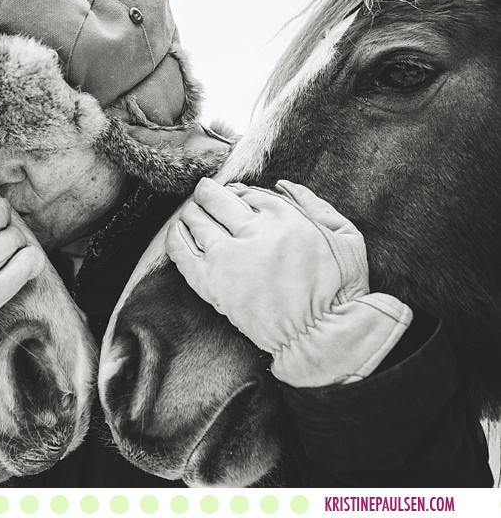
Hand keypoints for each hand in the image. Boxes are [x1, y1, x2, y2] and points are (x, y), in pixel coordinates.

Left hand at [166, 177, 411, 386]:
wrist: (321, 336)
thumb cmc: (339, 289)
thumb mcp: (346, 235)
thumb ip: (315, 204)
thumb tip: (283, 183)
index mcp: (284, 217)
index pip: (246, 192)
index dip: (236, 192)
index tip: (233, 198)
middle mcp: (253, 232)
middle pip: (215, 200)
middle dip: (207, 193)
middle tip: (204, 195)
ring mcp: (228, 258)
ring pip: (196, 221)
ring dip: (191, 212)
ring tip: (192, 213)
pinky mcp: (211, 284)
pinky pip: (181, 252)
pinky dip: (175, 237)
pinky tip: (177, 232)